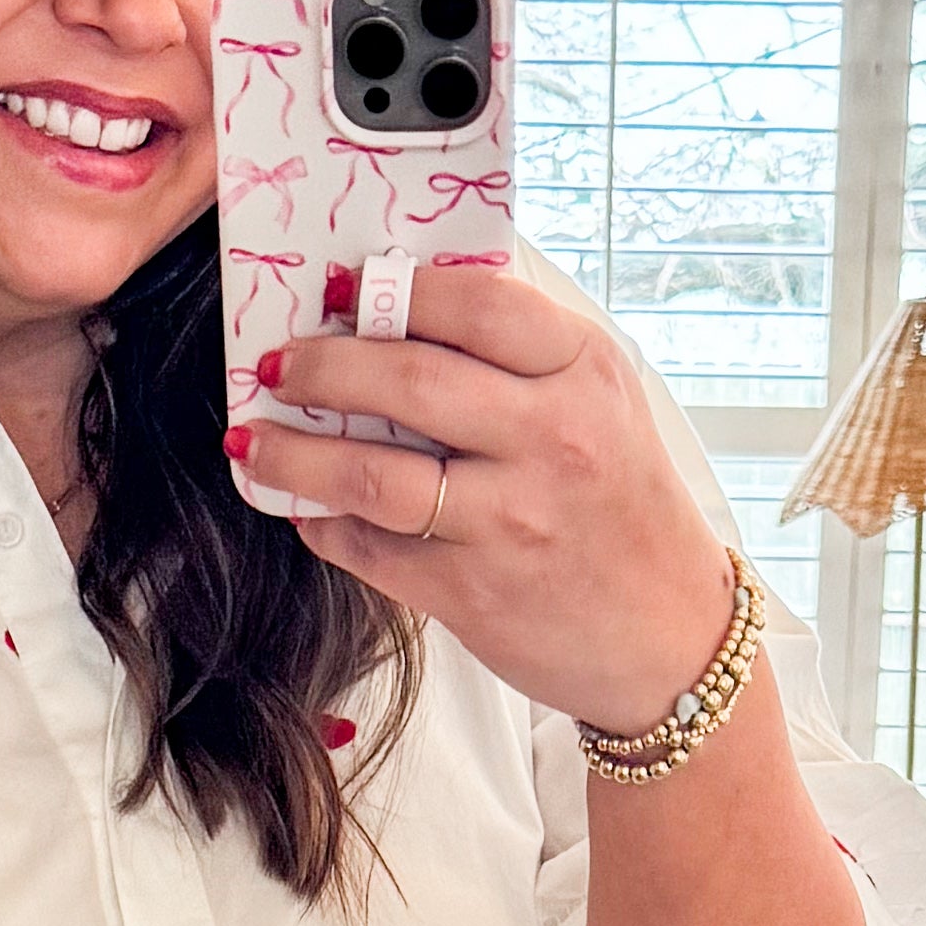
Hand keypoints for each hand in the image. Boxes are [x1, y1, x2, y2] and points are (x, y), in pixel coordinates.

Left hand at [232, 262, 732, 730]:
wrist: (669, 636)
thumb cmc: (623, 507)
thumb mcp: (601, 405)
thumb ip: (520, 355)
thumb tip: (400, 305)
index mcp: (583, 372)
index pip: (471, 305)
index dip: (388, 289)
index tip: (334, 289)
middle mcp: (550, 440)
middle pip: (407, 378)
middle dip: (322, 366)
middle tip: (279, 367)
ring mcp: (509, 521)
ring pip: (373, 474)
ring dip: (297, 455)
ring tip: (255, 442)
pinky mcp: (472, 593)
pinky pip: (372, 549)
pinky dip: (324, 526)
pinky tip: (307, 511)